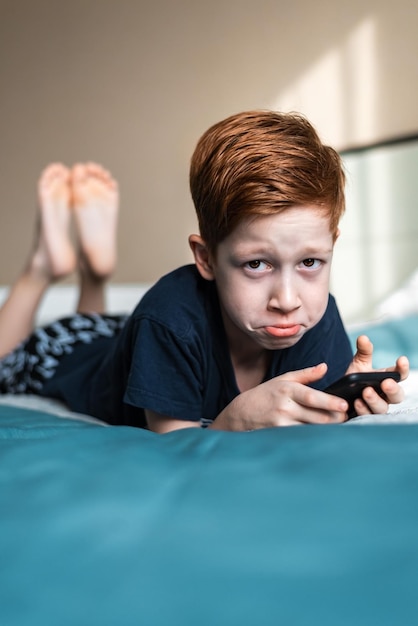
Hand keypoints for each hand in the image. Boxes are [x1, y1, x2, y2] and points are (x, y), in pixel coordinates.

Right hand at [211, 363, 348, 430]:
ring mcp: (281, 423)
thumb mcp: (283, 379)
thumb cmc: (266, 394)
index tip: (344, 405)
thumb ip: (306, 375)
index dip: (329, 402)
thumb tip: (325, 367)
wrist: (242, 413)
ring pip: (311, 429)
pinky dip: (313, 437)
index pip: (312, 397)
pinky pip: (301, 438)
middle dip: (335, 418)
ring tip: (339, 426)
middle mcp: (284, 406)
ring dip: (327, 429)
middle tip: (347, 416)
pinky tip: (322, 436)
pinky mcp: (279, 436)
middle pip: (316, 416)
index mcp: (288, 389)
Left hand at [345, 335, 409, 415]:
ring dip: (375, 400)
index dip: (402, 368)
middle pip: (397, 396)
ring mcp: (376, 408)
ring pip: (382, 409)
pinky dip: (363, 409)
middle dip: (393, 389)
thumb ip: (364, 351)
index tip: (401, 359)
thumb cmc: (356, 378)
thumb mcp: (359, 363)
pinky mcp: (364, 417)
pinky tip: (357, 402)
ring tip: (366, 392)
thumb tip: (363, 337)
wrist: (339, 396)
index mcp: (387, 379)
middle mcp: (385, 396)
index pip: (400, 375)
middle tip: (386, 383)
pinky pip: (367, 417)